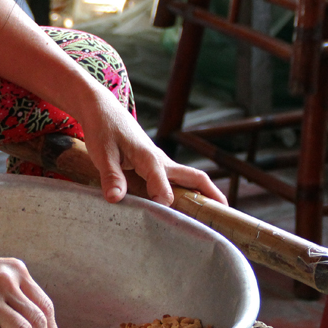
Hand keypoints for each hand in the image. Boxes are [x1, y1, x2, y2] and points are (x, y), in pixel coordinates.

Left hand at [82, 88, 226, 206]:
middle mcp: (161, 160)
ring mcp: (161, 162)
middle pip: (195, 178)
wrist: (102, 107)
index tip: (163, 213)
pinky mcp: (155, 164)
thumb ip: (110, 176)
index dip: (163, 198)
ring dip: (203, 195)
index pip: (162, 181)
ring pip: (189, 179)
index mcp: (149, 157)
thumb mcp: (102, 153)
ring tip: (213, 219)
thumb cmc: (102, 128)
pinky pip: (177, 179)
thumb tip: (115, 199)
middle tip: (225, 218)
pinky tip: (186, 208)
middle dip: (212, 197)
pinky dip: (188, 192)